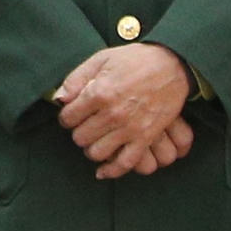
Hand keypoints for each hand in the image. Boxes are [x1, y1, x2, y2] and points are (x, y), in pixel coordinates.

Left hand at [56, 44, 192, 176]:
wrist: (172, 65)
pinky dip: (111, 171)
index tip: (72, 114)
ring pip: (97, 153)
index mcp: (98, 93)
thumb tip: (58, 98)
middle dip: (79, 132)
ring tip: (96, 140)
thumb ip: (76, 79)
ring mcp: (130, 128)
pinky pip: (124, 164)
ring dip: (92, 148)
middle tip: (86, 125)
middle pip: (80, 137)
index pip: (67, 118)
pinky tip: (102, 171)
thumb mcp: (101, 59)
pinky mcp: (146, 138)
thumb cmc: (135, 60)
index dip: (67, 117)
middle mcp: (112, 114)